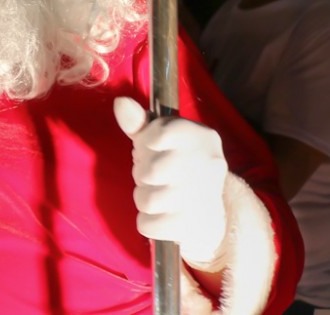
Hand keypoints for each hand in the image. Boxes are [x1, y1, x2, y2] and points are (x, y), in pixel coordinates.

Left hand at [114, 96, 228, 266]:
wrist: (208, 210)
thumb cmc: (175, 165)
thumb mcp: (158, 138)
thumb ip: (137, 121)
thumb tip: (120, 102)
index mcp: (202, 136)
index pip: (157, 134)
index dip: (146, 144)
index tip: (154, 149)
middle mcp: (209, 164)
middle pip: (150, 171)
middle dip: (142, 174)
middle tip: (154, 176)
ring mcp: (205, 197)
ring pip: (147, 199)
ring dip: (143, 197)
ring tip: (156, 193)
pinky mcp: (196, 227)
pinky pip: (148, 225)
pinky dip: (146, 222)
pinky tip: (159, 215)